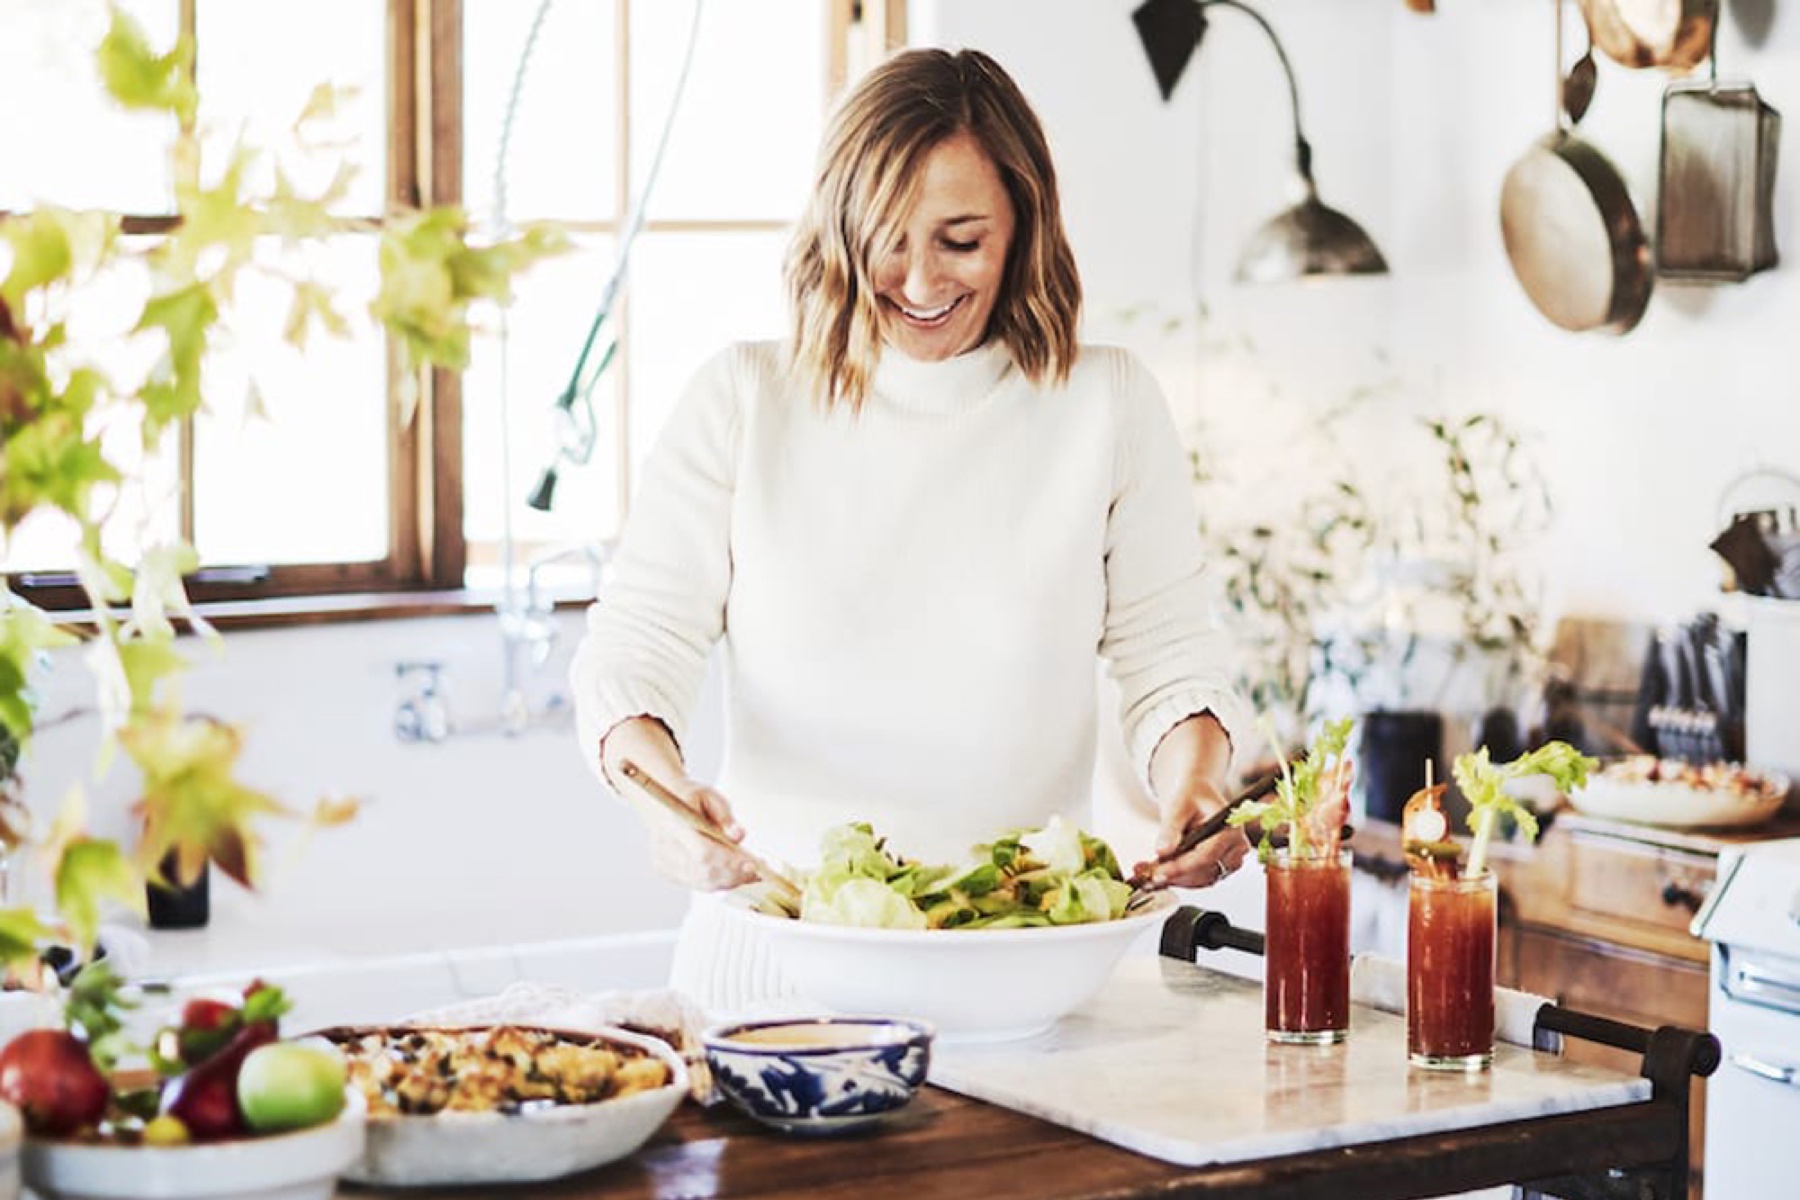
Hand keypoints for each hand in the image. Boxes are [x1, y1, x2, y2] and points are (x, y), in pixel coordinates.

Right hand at [600, 715, 758, 891]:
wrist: (662, 804)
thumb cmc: (690, 799)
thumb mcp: (711, 797)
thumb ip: (726, 816)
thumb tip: (739, 836)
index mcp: (675, 823)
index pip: (703, 852)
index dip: (730, 861)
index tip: (753, 863)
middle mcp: (665, 846)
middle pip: (705, 872)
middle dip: (736, 874)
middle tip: (759, 871)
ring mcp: (663, 862)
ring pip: (703, 882)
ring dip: (731, 881)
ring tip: (751, 873)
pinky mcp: (666, 871)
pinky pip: (699, 884)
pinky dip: (720, 882)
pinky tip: (734, 874)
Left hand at [1135, 778, 1250, 888]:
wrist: (1197, 796)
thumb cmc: (1191, 796)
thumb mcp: (1178, 806)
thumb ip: (1170, 828)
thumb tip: (1162, 852)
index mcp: (1230, 828)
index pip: (1206, 856)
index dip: (1180, 867)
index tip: (1157, 872)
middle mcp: (1236, 846)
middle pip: (1205, 872)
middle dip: (1174, 875)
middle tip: (1146, 873)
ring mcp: (1231, 859)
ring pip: (1202, 880)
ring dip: (1175, 879)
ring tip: (1148, 872)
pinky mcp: (1222, 867)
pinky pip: (1200, 879)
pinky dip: (1179, 878)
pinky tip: (1160, 872)